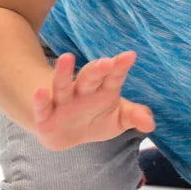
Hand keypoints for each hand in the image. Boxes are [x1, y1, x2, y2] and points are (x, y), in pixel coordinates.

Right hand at [31, 50, 155, 150]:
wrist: (67, 133)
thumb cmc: (97, 118)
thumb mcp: (118, 119)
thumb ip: (134, 116)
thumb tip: (151, 124)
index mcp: (104, 89)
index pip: (113, 76)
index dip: (120, 66)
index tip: (129, 56)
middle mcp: (83, 91)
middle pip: (90, 77)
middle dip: (97, 70)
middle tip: (106, 62)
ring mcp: (63, 101)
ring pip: (63, 85)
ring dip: (64, 72)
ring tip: (67, 57)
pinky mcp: (46, 115)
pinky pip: (43, 106)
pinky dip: (40, 99)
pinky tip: (40, 90)